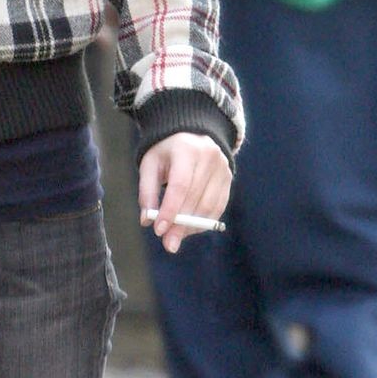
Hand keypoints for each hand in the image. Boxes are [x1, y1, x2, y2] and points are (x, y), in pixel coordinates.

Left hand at [137, 133, 231, 253]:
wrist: (192, 133)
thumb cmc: (166, 152)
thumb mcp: (150, 164)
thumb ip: (147, 191)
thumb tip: (147, 220)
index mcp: (186, 150)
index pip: (180, 185)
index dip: (170, 209)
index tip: (159, 230)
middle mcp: (209, 157)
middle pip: (195, 198)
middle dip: (180, 224)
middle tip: (168, 244)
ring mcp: (222, 168)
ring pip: (209, 205)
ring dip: (192, 227)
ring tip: (175, 238)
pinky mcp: (228, 179)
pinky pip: (218, 207)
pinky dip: (203, 222)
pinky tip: (189, 229)